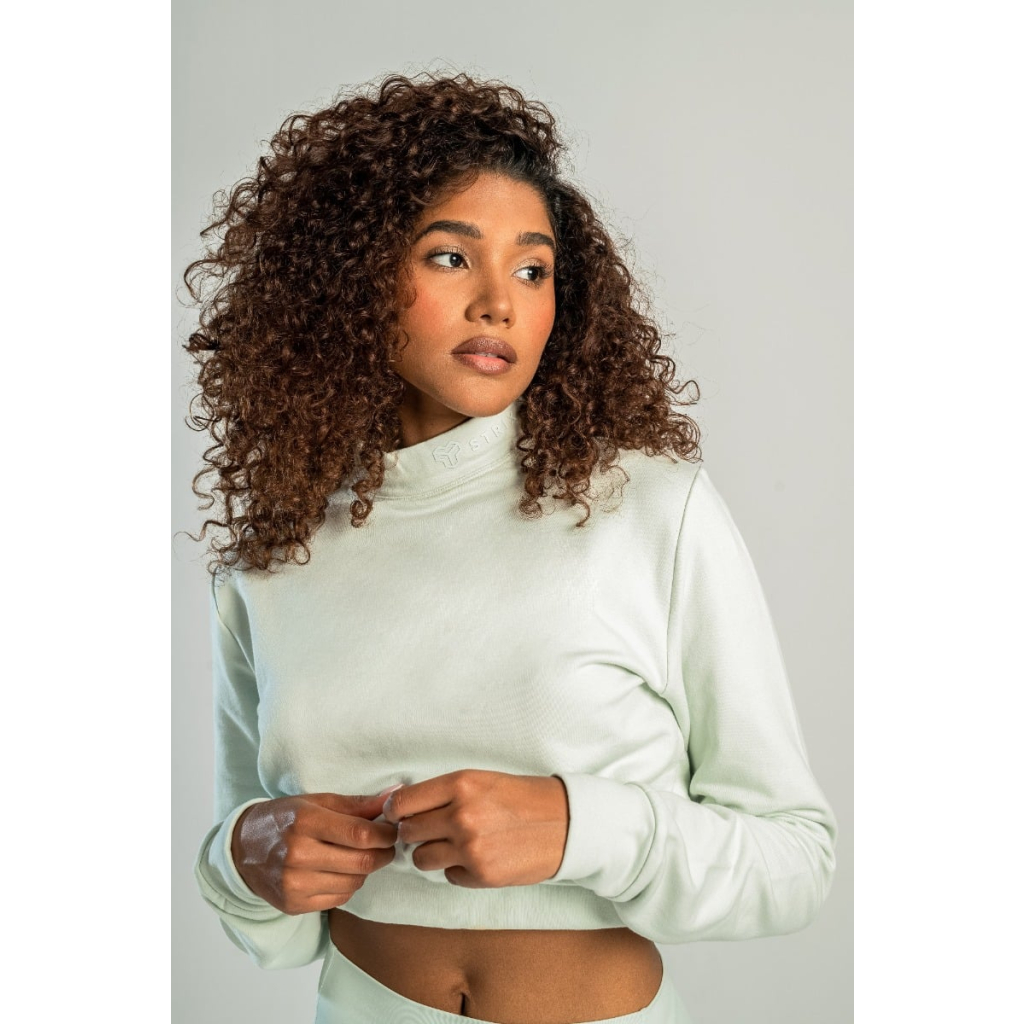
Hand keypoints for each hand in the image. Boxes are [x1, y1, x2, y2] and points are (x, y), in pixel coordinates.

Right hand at [231, 792, 398, 914]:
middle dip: (384, 854)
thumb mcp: (317, 802)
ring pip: (354, 882)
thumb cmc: (285, 818)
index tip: (392, 830)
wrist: (242, 849)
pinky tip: (342, 872)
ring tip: (361, 856)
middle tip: (387, 845)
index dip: (386, 834)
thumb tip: (394, 795)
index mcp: (305, 821)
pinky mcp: (293, 904)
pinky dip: (349, 885)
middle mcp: (298, 854)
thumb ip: (358, 803)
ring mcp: (294, 883)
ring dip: (366, 870)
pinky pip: (339, 899)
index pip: (361, 834)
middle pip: (362, 862)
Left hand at [381, 769, 568, 888]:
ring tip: (454, 845)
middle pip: (408, 832)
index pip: (402, 802)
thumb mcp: (481, 780)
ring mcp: (470, 848)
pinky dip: (457, 870)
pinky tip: (478, 857)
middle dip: (415, 833)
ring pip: (421, 858)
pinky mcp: (481, 875)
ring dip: (432, 853)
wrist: (565, 823)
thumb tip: (403, 806)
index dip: (396, 811)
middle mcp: (461, 815)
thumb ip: (444, 792)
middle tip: (432, 830)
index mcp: (460, 784)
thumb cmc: (523, 797)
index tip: (399, 815)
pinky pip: (448, 876)